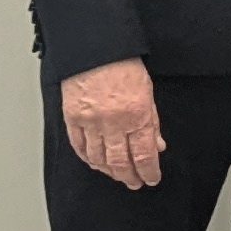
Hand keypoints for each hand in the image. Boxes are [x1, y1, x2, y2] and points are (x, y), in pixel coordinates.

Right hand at [59, 57, 164, 187]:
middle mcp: (114, 122)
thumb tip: (157, 145)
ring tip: (116, 175)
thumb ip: (152, 122)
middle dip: (129, 177)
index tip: (151, 179)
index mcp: (137, 115)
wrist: (95, 47)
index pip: (144, 155)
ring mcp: (91, 122)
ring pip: (99, 159)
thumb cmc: (122, 64)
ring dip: (109, 171)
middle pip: (121, 163)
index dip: (149, 172)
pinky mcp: (73, 118)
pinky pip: (79, 147)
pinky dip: (87, 159)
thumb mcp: (147, 92)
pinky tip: (95, 163)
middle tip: (134, 182)